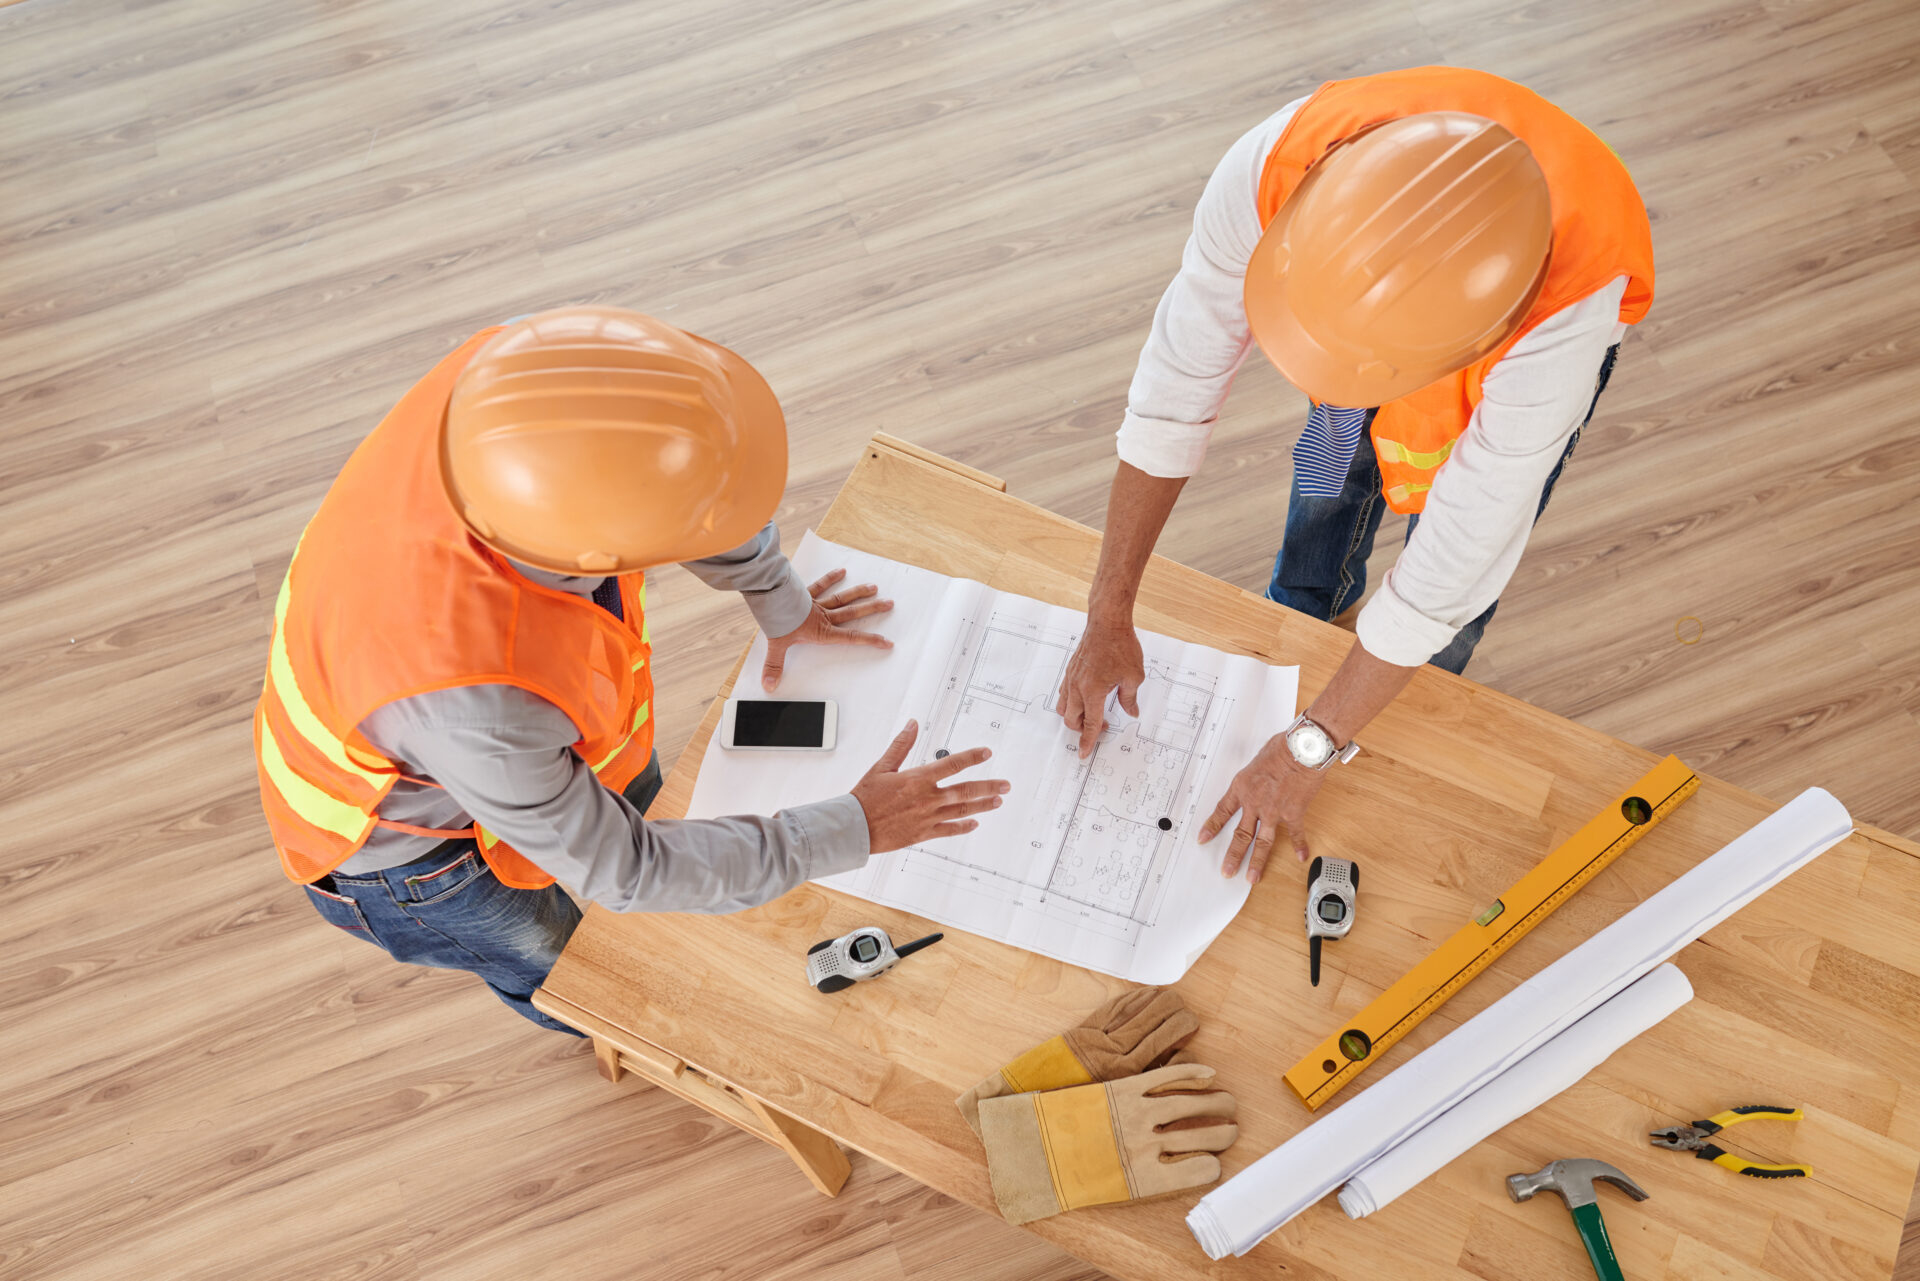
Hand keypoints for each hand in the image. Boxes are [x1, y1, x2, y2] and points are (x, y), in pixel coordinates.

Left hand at [761, 568, 893, 690]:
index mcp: (821, 632)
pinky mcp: (806, 593)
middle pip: (853, 612)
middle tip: (888, 604)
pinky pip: (821, 585)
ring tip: (873, 587)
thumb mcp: (777, 646)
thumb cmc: (777, 621)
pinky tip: (841, 571)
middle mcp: (823, 616)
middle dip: (872, 609)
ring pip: (842, 598)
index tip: (886, 641)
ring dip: (859, 593)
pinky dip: (830, 578)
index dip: (870, 640)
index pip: (851, 638)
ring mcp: (816, 603)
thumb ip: (774, 666)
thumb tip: (770, 685)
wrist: (770, 598)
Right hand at [850, 720, 1009, 852]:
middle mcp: (927, 798)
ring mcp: (928, 818)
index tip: (986, 753)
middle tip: (1006, 785)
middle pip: (966, 791)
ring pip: (962, 811)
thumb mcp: (882, 767)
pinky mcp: (923, 834)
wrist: (855, 828)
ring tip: (997, 801)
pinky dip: (963, 827)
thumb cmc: (865, 798)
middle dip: (989, 787)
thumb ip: (901, 745)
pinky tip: (974, 824)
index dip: (972, 758)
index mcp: (918, 779)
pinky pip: (949, 830)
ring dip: (983, 805)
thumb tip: (912, 724)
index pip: (952, 764)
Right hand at [1056, 619, 1143, 758]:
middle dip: (1082, 730)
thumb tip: (1132, 712)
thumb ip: (1130, 698)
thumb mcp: (1134, 676)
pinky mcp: (1071, 670)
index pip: (1090, 724)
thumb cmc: (1120, 645)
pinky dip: (1071, 702)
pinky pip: (1064, 693)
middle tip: (1101, 728)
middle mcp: (1078, 687)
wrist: (1107, 622)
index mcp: (1093, 692)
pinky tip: (1084, 698)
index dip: (1088, 741)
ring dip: (1074, 716)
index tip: (1084, 754)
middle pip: (1071, 719)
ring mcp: (1071, 678)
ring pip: (1063, 707)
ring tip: (1091, 714)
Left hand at [1197, 735, 1328, 883]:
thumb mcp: (1256, 760)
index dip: (1212, 826)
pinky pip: (1295, 834)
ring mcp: (1274, 811)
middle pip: (1240, 835)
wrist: (1302, 750)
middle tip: (1226, 871)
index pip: (1222, 811)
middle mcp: (1255, 803)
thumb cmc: (1281, 747)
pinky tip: (1301, 856)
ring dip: (1257, 861)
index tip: (1203, 838)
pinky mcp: (1293, 813)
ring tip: (1252, 878)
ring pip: (1262, 842)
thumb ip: (1254, 775)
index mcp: (1242, 787)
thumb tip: (1257, 779)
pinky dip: (1299, 845)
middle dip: (1232, 855)